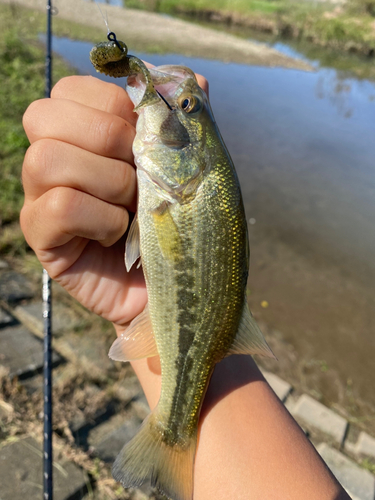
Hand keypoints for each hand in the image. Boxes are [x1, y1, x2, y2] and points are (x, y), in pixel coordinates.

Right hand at [21, 73, 207, 330]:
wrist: (179, 281)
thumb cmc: (180, 220)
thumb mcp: (191, 166)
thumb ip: (188, 121)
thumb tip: (192, 76)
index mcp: (83, 134)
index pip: (71, 89)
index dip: (113, 105)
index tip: (146, 135)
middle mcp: (53, 160)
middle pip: (45, 116)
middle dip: (108, 139)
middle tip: (139, 173)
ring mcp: (41, 199)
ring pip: (46, 159)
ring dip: (108, 182)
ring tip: (133, 208)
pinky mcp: (43, 239)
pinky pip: (56, 208)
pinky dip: (100, 218)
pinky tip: (119, 235)